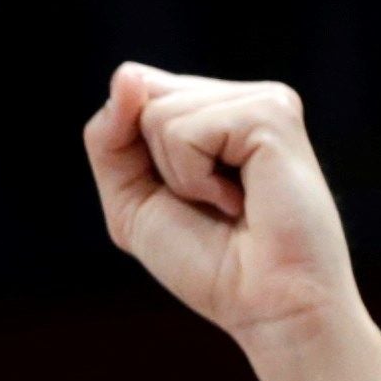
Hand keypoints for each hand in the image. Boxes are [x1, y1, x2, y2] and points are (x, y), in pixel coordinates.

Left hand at [87, 66, 361, 351]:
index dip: (131, 151)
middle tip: (209, 206)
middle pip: (142, 98)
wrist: (266, 307)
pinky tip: (240, 200)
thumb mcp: (133, 201)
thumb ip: (109, 138)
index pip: (135, 91)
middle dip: (154, 167)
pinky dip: (195, 179)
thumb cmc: (209, 264)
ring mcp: (261, 100)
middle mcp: (240, 97)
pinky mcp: (271, 113)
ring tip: (229, 204)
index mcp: (213, 111)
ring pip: (157, 114)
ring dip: (179, 178)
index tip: (181, 199)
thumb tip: (127, 74)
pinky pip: (184, 132)